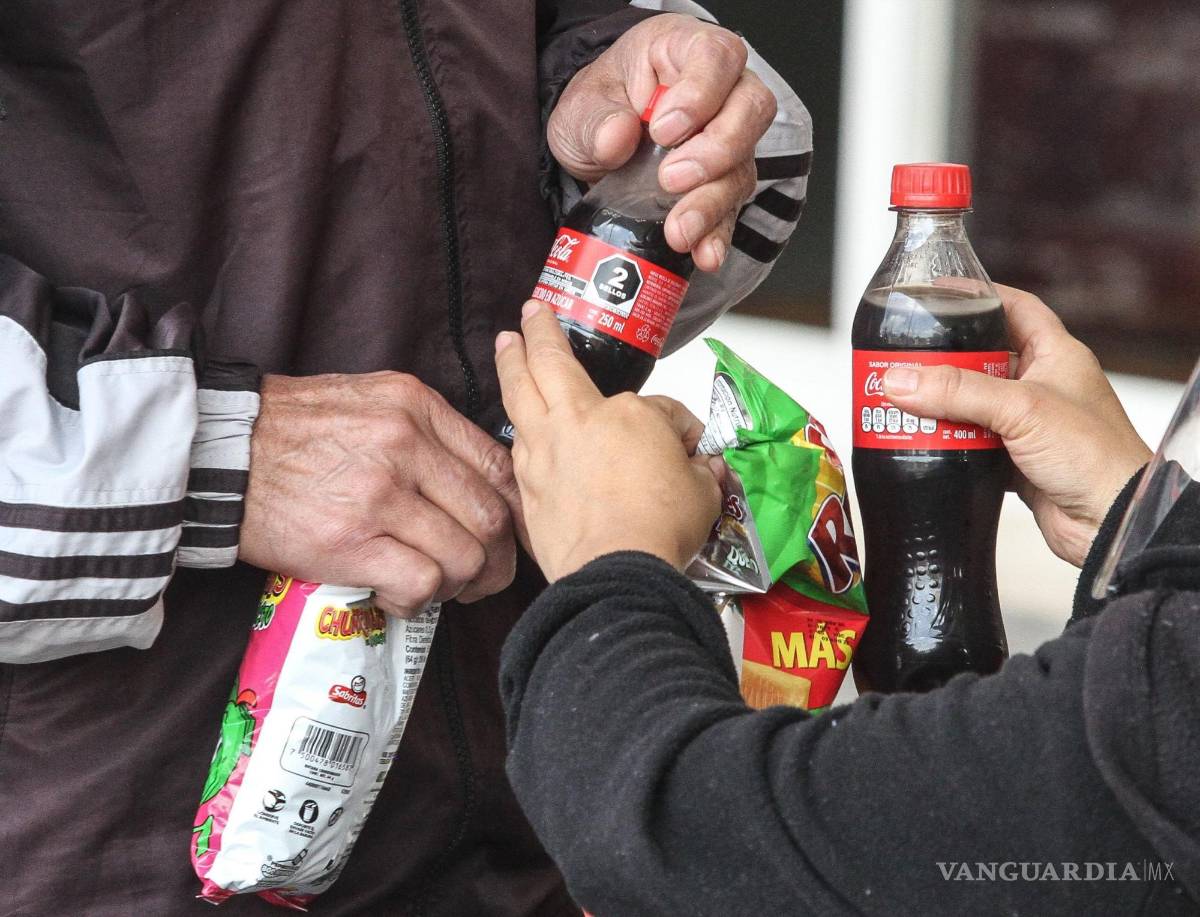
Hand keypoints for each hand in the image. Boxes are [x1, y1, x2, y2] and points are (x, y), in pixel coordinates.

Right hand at [239, 372, 524, 615]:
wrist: (217, 451)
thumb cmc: (293, 431)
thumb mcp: (371, 402)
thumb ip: (426, 433)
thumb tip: (476, 483)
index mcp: (416, 407)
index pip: (498, 466)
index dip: (516, 512)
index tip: (511, 537)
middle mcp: (405, 445)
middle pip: (490, 517)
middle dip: (497, 561)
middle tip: (482, 578)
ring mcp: (378, 494)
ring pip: (464, 555)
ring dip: (459, 585)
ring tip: (435, 588)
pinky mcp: (349, 542)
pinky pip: (420, 582)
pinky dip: (418, 600)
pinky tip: (396, 595)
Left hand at [495, 301, 722, 580]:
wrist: (615, 573)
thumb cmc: (659, 528)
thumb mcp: (703, 491)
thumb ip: (700, 470)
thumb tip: (704, 467)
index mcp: (627, 414)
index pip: (656, 406)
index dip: (678, 426)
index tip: (687, 446)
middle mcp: (576, 421)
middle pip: (547, 362)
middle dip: (537, 331)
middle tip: (530, 312)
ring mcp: (544, 453)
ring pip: (518, 396)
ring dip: (511, 367)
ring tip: (505, 350)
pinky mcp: (527, 487)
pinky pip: (516, 446)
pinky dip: (517, 429)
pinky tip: (518, 427)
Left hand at [548, 13, 776, 272]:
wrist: (596, 146)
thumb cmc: (599, 108)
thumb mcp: (581, 106)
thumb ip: (595, 120)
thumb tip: (616, 137)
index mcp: (685, 51)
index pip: (717, 56)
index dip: (700, 93)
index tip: (663, 129)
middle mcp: (722, 92)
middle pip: (749, 110)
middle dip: (715, 151)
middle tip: (671, 179)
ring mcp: (729, 141)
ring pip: (743, 166)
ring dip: (712, 203)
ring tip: (679, 230)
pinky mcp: (723, 185)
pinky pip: (732, 211)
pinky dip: (717, 235)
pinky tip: (704, 253)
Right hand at [882, 285, 1151, 566]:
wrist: (1111, 522)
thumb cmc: (1096, 457)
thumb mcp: (1021, 409)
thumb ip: (958, 391)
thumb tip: (901, 380)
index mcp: (1056, 355)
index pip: (1016, 308)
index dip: (980, 295)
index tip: (941, 293)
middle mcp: (1042, 385)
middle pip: (982, 358)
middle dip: (944, 359)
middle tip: (906, 357)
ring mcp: (1027, 424)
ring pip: (971, 403)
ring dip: (940, 405)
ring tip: (903, 399)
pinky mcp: (1014, 460)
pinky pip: (970, 442)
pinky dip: (947, 442)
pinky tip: (922, 439)